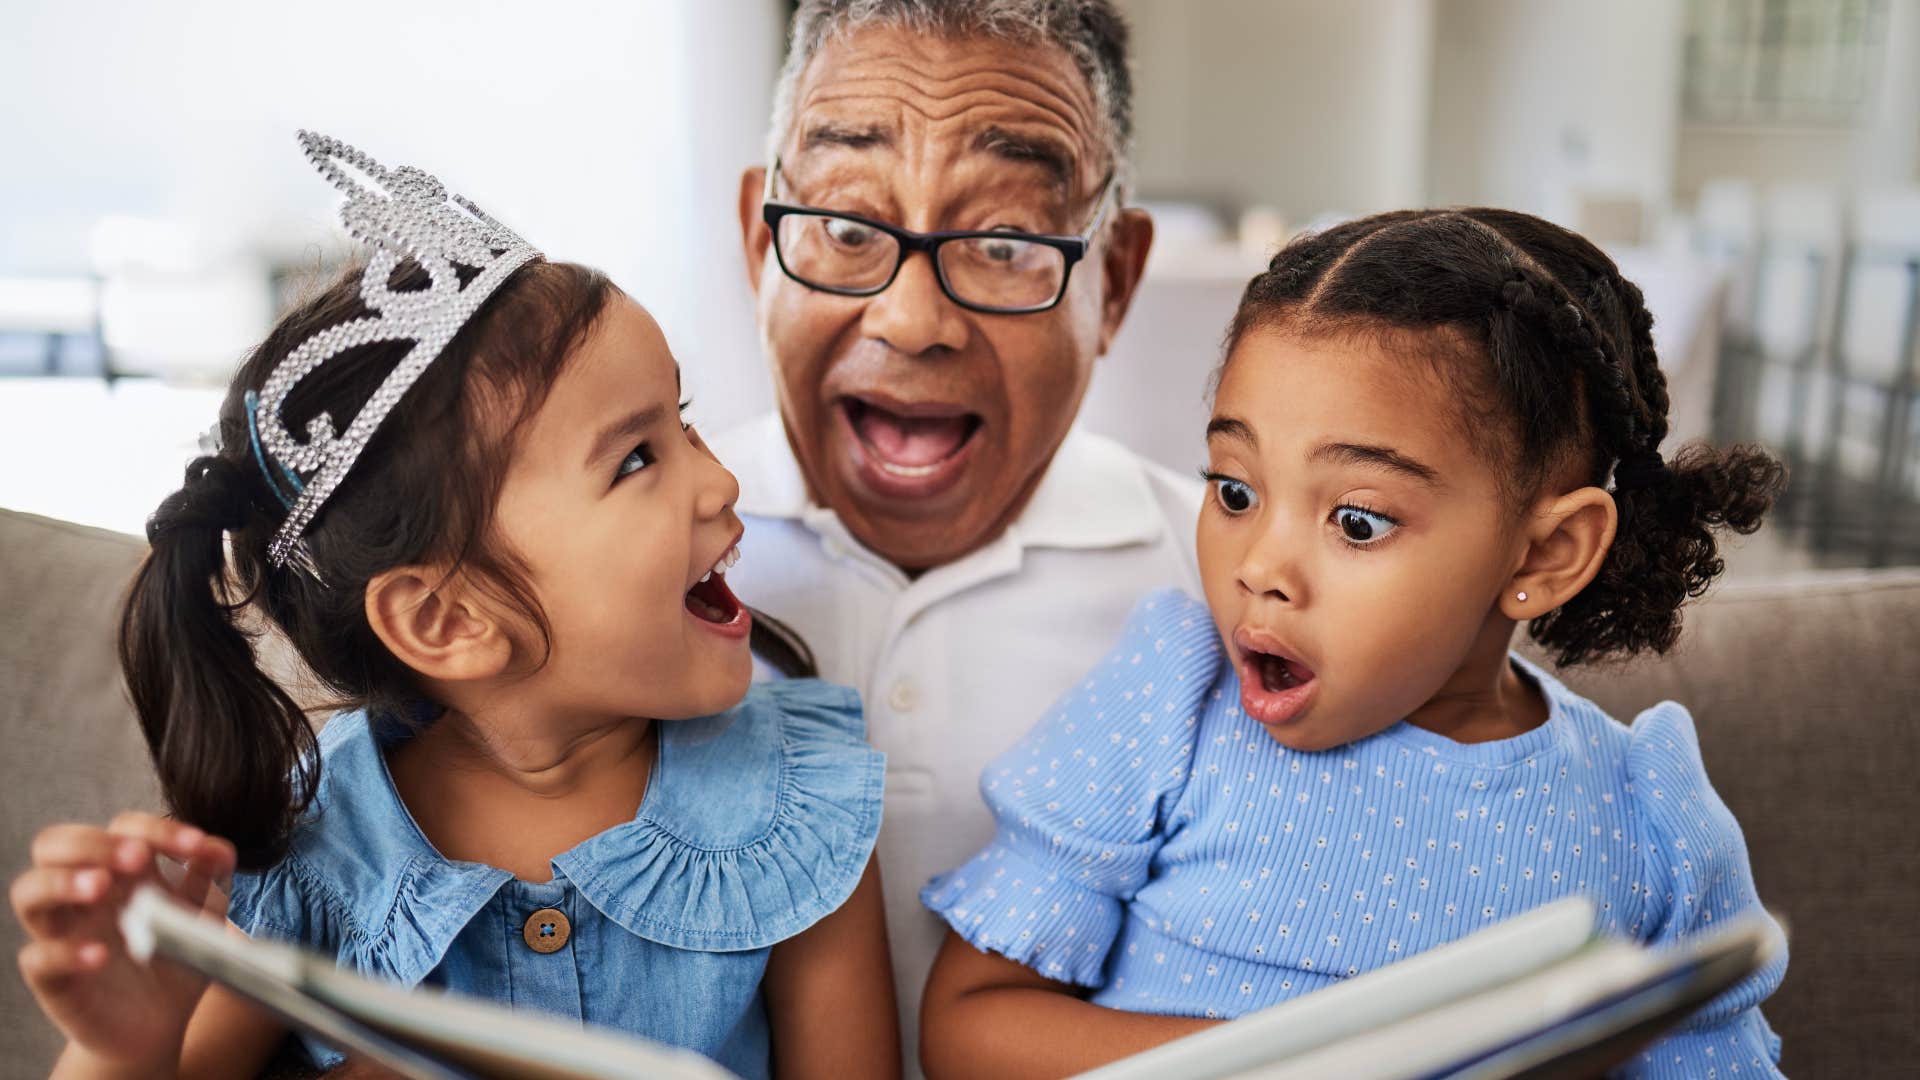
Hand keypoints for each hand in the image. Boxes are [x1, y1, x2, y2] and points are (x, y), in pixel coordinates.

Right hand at [11, 812, 237, 1069]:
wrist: (159, 1024)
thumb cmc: (175, 957)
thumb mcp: (202, 915)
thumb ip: (210, 878)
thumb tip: (218, 847)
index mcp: (120, 872)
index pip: (118, 828)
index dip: (155, 828)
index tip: (195, 847)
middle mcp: (83, 896)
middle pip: (53, 844)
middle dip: (94, 842)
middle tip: (137, 858)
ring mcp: (63, 934)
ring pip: (28, 891)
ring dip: (62, 882)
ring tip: (101, 887)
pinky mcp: (54, 979)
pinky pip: (37, 958)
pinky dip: (64, 952)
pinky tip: (99, 955)